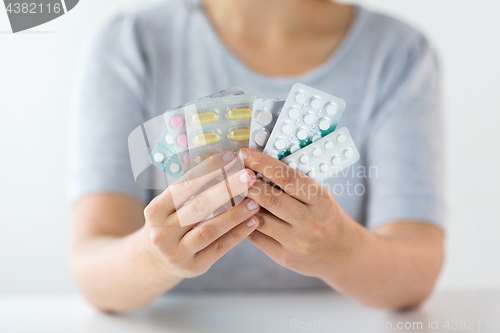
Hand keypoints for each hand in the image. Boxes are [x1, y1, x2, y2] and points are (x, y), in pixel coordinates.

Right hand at [142, 151, 259, 278]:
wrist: (157, 261)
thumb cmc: (170, 224)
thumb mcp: (169, 207)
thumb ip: (191, 190)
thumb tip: (225, 163)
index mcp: (154, 211)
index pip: (183, 186)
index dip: (208, 170)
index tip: (230, 158)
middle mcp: (161, 233)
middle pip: (198, 207)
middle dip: (226, 189)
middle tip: (248, 176)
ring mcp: (177, 253)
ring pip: (210, 229)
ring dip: (235, 214)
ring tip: (255, 201)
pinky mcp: (194, 266)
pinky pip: (220, 247)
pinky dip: (238, 233)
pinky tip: (253, 221)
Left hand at [242, 148, 358, 278]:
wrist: (342, 254)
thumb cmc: (326, 217)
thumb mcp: (320, 196)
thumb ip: (294, 184)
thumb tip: (257, 165)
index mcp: (321, 200)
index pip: (287, 177)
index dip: (262, 163)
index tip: (244, 154)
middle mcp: (310, 222)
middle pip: (269, 198)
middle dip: (246, 183)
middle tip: (231, 171)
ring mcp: (297, 242)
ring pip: (259, 218)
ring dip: (240, 203)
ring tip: (229, 190)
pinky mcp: (285, 257)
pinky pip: (256, 236)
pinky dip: (242, 221)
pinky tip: (234, 211)